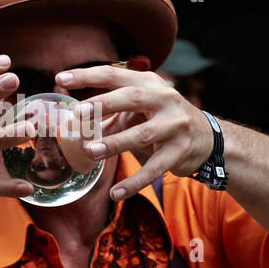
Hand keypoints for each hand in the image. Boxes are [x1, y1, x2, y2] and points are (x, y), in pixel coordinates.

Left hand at [55, 65, 213, 199]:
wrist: (207, 138)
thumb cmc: (161, 119)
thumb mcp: (139, 108)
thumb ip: (109, 111)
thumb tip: (71, 119)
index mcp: (148, 82)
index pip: (114, 74)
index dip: (87, 76)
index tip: (61, 78)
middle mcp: (164, 99)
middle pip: (131, 97)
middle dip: (103, 104)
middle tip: (78, 113)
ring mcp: (174, 124)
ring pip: (142, 134)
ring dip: (114, 143)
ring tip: (90, 152)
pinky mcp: (180, 150)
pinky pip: (154, 169)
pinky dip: (134, 182)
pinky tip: (115, 193)